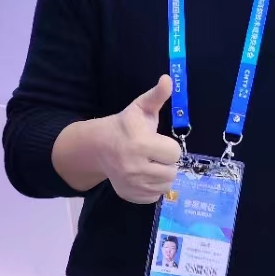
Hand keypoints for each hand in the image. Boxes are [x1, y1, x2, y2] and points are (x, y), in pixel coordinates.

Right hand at [98, 75, 181, 203]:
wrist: (99, 146)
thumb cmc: (126, 125)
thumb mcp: (140, 107)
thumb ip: (157, 95)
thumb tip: (168, 79)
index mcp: (140, 144)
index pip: (174, 153)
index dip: (169, 146)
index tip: (158, 140)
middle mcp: (135, 167)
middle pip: (172, 172)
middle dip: (167, 161)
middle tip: (155, 153)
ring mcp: (131, 184)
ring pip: (165, 186)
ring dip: (162, 175)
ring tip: (151, 163)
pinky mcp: (129, 195)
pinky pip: (154, 196)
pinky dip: (153, 187)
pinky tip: (145, 175)